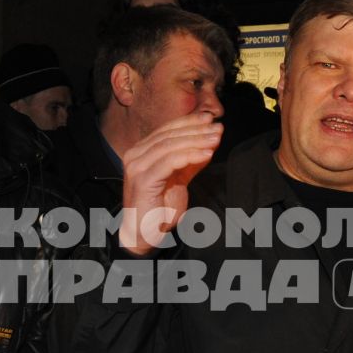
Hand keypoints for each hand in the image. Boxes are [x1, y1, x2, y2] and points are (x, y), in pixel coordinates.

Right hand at [118, 112, 221, 255]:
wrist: (144, 234)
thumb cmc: (159, 209)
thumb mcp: (178, 179)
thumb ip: (190, 161)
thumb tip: (209, 143)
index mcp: (141, 152)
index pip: (166, 130)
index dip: (189, 122)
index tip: (209, 118)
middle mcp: (135, 155)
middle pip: (169, 135)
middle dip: (196, 130)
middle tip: (217, 128)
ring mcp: (136, 166)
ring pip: (170, 146)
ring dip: (196, 140)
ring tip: (215, 139)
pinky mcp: (143, 179)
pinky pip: (170, 162)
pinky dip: (190, 155)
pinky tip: (206, 154)